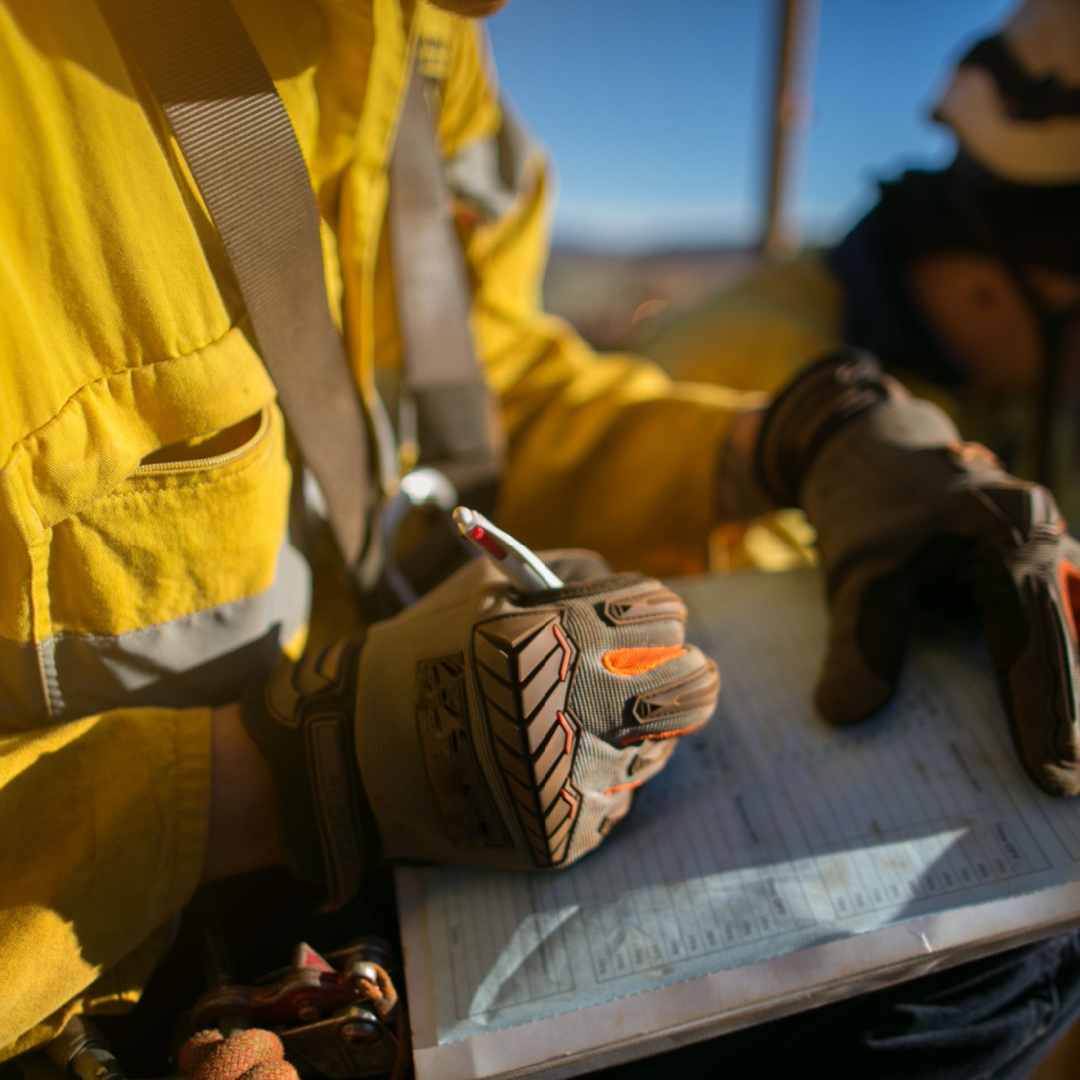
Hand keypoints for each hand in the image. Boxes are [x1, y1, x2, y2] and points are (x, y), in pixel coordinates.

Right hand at [242, 553, 718, 906]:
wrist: (353, 757)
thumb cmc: (420, 655)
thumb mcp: (483, 586)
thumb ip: (568, 573)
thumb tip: (633, 590)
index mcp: (550, 637)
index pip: (660, 615)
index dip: (656, 612)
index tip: (652, 619)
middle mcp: (570, 710)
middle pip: (688, 687)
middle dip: (677, 670)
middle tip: (663, 668)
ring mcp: (571, 783)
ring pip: (660, 748)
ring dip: (638, 729)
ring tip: (589, 719)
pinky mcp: (565, 836)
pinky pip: (619, 798)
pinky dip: (600, 778)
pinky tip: (555, 765)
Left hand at [756, 350, 1079, 796]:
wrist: (864, 444)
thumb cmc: (865, 503)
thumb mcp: (858, 575)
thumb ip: (861, 643)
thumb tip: (846, 716)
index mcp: (1009, 534)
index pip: (1033, 638)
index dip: (1043, 712)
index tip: (1051, 778)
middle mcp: (1042, 537)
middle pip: (1065, 635)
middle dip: (1067, 710)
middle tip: (1064, 783)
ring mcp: (1042, 545)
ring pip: (1063, 624)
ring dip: (1061, 684)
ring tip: (1061, 753)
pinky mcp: (1027, 559)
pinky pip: (1046, 613)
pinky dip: (1046, 657)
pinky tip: (1043, 708)